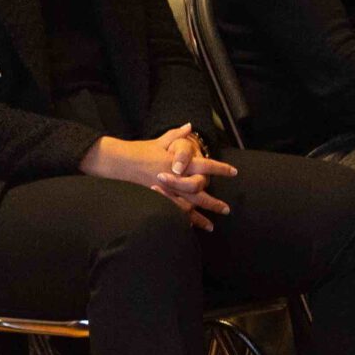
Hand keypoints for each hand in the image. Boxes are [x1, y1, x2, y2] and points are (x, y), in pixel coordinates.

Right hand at [83, 134, 238, 230]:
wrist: (120, 161)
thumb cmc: (142, 150)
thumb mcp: (161, 141)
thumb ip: (177, 135)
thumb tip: (190, 126)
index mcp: (178, 162)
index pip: (204, 165)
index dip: (220, 168)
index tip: (234, 171)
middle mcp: (174, 178)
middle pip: (199, 192)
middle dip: (213, 202)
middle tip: (227, 210)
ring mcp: (166, 190)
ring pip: (187, 206)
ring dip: (200, 217)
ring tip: (212, 226)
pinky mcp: (157, 199)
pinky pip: (172, 211)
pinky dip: (182, 220)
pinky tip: (190, 228)